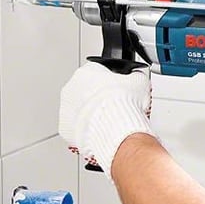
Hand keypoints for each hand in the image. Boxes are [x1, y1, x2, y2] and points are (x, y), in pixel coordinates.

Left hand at [58, 61, 154, 177]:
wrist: (114, 130)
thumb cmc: (123, 106)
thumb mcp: (139, 82)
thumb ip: (135, 75)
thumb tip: (137, 75)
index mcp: (86, 72)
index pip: (97, 72)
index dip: (110, 82)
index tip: (116, 90)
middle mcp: (71, 88)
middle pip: (85, 91)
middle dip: (98, 98)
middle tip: (113, 107)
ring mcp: (65, 109)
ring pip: (78, 110)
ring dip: (90, 114)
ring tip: (107, 121)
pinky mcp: (65, 127)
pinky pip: (75, 128)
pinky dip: (85, 130)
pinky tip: (99, 131)